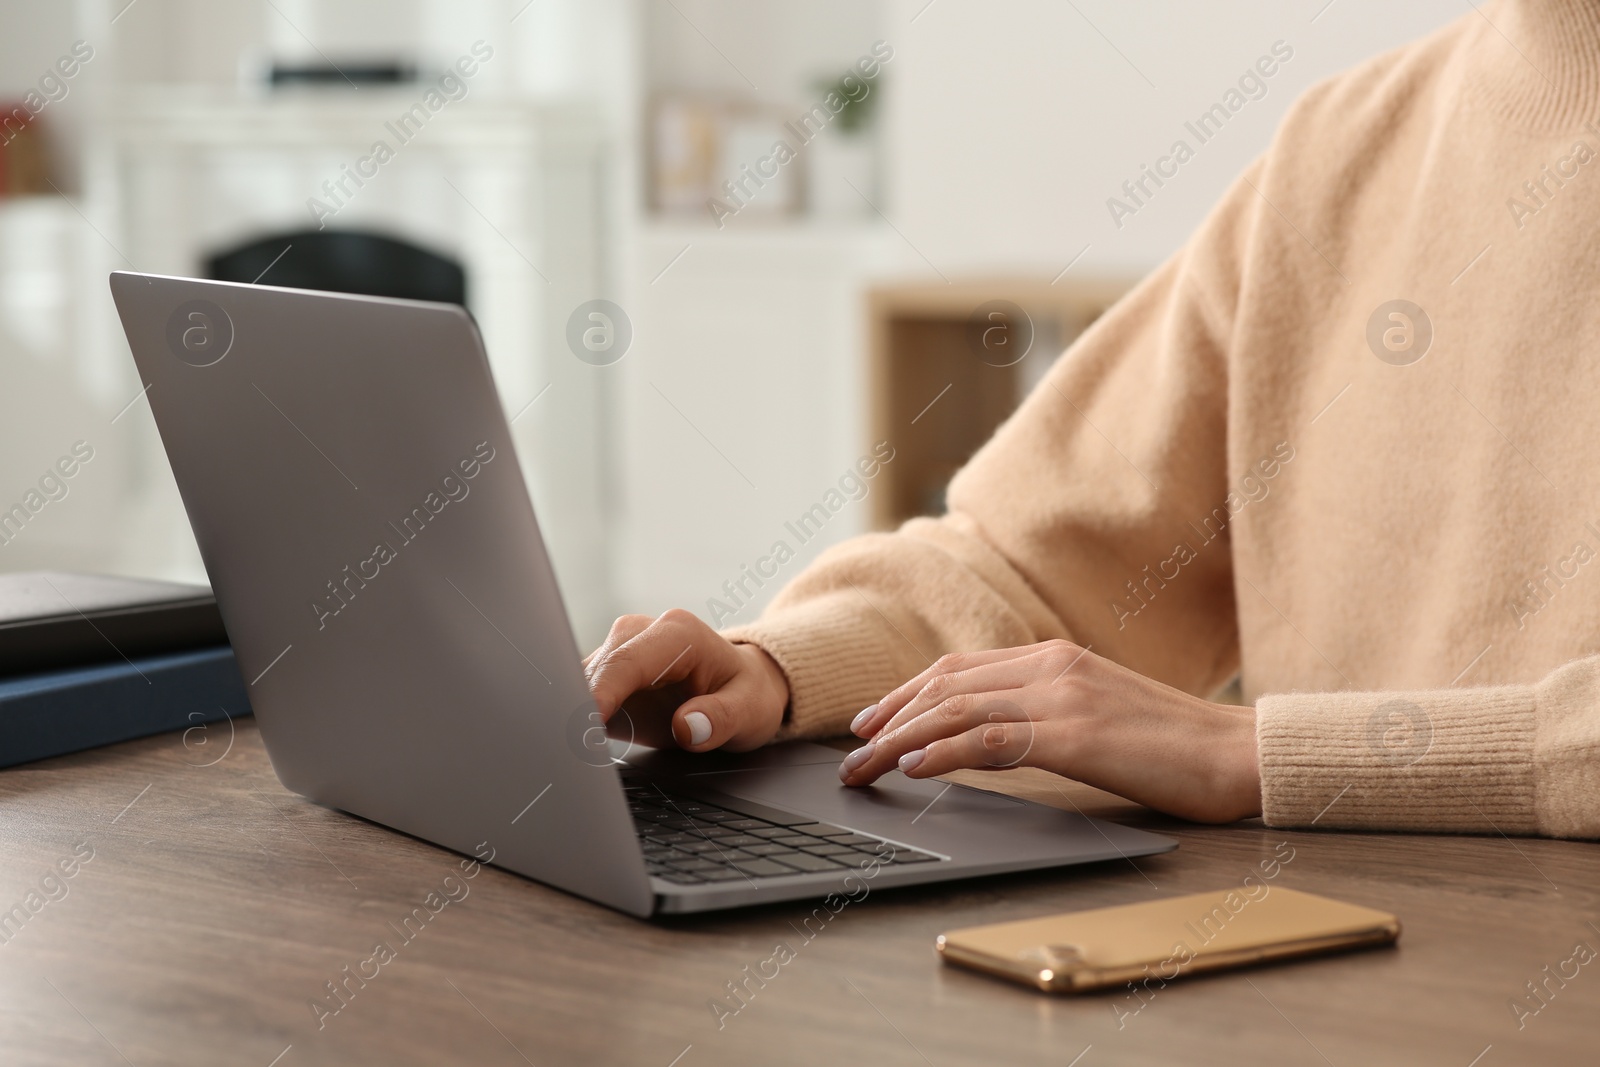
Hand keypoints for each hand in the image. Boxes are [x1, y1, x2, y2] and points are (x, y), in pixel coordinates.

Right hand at [584, 609, 788, 752]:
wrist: (743, 684)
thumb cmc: (747, 692)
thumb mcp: (751, 710)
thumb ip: (722, 718)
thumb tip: (687, 726)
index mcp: (678, 633)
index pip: (626, 662)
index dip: (600, 694)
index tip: (585, 726)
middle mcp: (642, 632)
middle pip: (595, 669)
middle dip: (580, 708)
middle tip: (575, 750)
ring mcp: (621, 650)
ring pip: (580, 680)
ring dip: (574, 713)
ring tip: (576, 750)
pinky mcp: (608, 673)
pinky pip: (581, 692)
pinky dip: (576, 717)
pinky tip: (580, 743)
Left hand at [838, 640, 1260, 823]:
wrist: (1244, 755)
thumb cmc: (1177, 747)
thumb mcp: (1100, 715)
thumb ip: (1047, 713)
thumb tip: (990, 737)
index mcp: (1057, 658)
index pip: (959, 669)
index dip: (906, 695)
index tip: (872, 722)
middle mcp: (1054, 667)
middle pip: (946, 685)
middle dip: (889, 718)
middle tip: (850, 749)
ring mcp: (1065, 698)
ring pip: (957, 710)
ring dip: (900, 740)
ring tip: (863, 767)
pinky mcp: (1080, 736)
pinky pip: (994, 738)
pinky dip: (945, 750)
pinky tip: (914, 767)